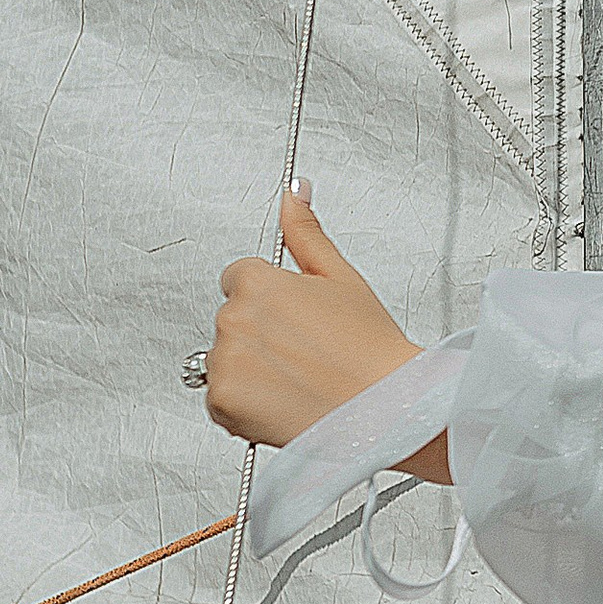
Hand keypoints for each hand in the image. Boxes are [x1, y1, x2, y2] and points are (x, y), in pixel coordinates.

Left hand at [205, 188, 448, 476]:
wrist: (383, 410)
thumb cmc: (369, 349)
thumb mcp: (341, 277)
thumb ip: (305, 232)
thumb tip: (294, 193)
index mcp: (257, 282)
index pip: (239, 279)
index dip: (271, 300)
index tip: (296, 320)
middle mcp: (233, 319)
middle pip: (232, 319)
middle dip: (259, 334)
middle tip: (304, 352)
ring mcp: (224, 362)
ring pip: (224, 360)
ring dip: (249, 370)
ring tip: (297, 380)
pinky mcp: (221, 401)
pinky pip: (220, 399)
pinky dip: (243, 405)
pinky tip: (282, 402)